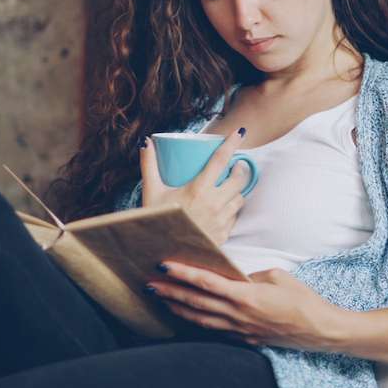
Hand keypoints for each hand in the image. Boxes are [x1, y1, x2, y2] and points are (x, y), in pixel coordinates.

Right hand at [139, 130, 252, 245]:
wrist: (160, 255)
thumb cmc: (156, 222)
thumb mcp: (151, 192)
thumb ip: (149, 165)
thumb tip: (146, 141)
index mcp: (198, 189)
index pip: (220, 160)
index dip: (232, 143)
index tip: (241, 132)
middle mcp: (214, 204)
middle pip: (239, 179)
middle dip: (240, 170)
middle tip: (236, 165)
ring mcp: (221, 220)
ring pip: (240, 199)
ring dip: (238, 190)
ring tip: (231, 186)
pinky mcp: (223, 235)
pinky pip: (234, 217)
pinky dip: (232, 210)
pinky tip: (225, 208)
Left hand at [147, 260, 347, 352]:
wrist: (319, 330)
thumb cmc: (303, 300)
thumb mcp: (279, 276)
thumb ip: (252, 275)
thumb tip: (235, 276)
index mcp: (246, 295)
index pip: (207, 282)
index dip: (184, 274)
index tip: (165, 265)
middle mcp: (238, 314)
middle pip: (196, 302)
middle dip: (170, 291)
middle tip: (149, 283)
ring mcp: (239, 330)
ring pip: (200, 319)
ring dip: (178, 308)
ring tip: (160, 298)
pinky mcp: (244, 339)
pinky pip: (213, 330)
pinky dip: (196, 322)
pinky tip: (185, 316)